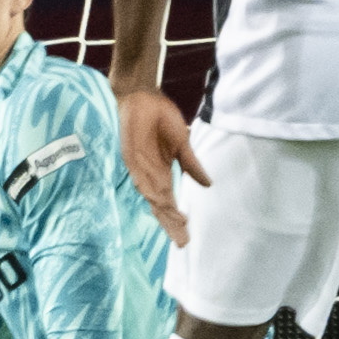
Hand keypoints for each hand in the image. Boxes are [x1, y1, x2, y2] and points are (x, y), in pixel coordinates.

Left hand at [115, 81, 205, 241]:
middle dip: (171, 224)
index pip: (169, 204)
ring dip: (165, 212)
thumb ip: (191, 164)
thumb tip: (208, 184)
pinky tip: (162, 203)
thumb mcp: (181, 143)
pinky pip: (142, 177)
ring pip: (152, 196)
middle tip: (183, 243)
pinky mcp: (131, 156)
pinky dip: (152, 190)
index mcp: (160, 174)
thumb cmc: (159, 118)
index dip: (176, 221)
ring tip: (179, 226)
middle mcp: (148, 175)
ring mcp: (139, 167)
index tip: (187, 238)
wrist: (142, 96)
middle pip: (160, 206)